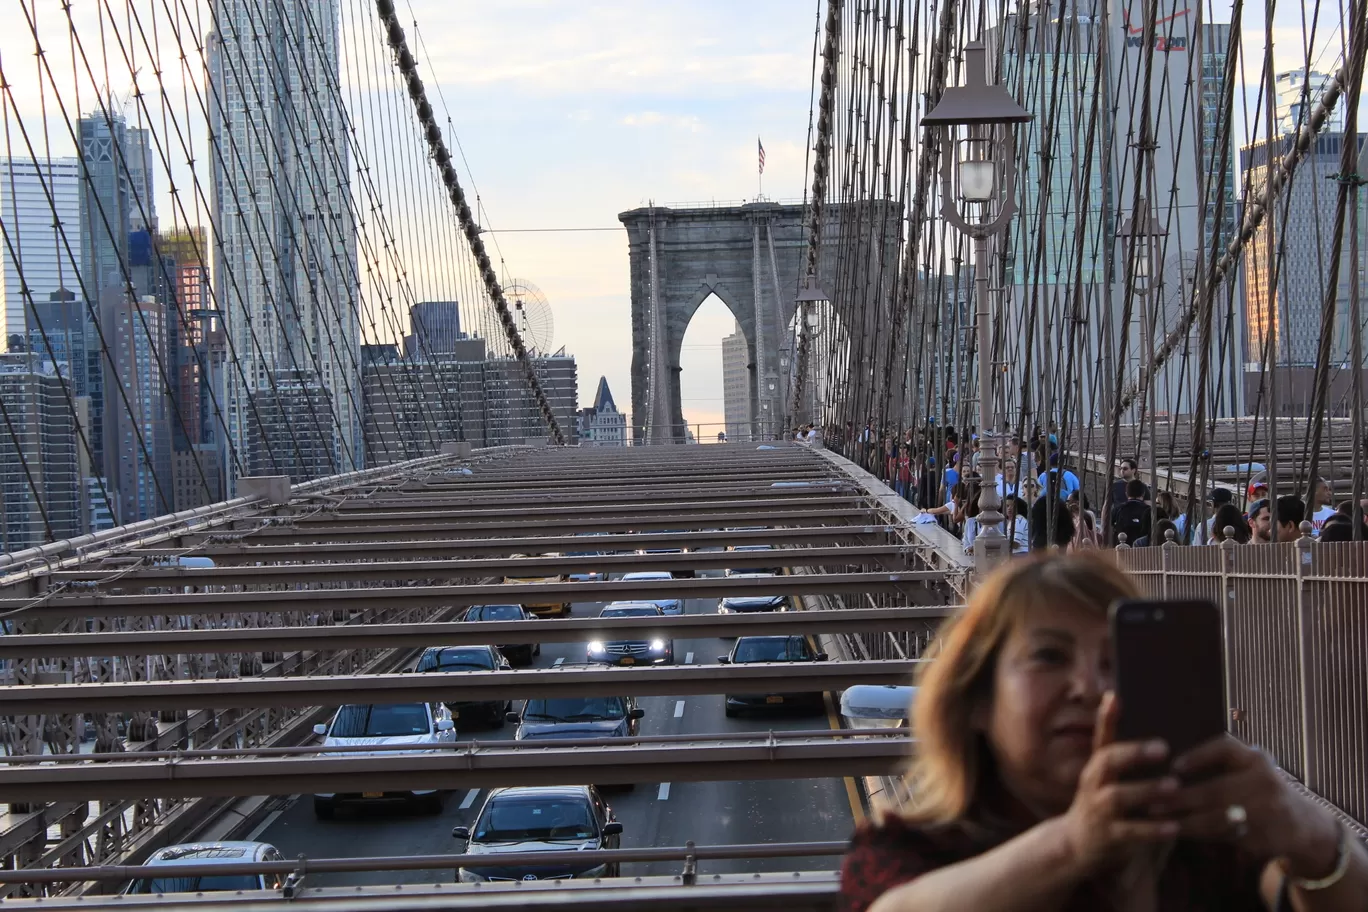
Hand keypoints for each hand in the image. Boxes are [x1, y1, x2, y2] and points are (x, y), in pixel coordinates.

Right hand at [1057, 692, 1180, 875]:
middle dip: (1133, 753)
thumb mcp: (1103, 775)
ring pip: (1119, 796)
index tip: (1116, 697)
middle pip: (1107, 761)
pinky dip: (1153, 829)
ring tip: (1173, 785)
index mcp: (1097, 767)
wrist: (1076, 845)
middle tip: (1163, 748)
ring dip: (1147, 789)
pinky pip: (1132, 832)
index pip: (1100, 736)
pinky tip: (1175, 826)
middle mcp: (1094, 784)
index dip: (1106, 717)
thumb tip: (1124, 704)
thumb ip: (1118, 747)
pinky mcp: (1109, 837)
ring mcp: (1099, 810)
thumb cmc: (1100, 802)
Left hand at [1156, 737, 1340, 876]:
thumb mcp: (1249, 765)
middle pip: (1216, 789)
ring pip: (1217, 818)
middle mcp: (1266, 783)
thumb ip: (1219, 759)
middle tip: (1152, 801)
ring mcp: (1267, 813)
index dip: (1198, 756)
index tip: (1174, 766)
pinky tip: (1178, 832)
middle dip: (1180, 798)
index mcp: (1258, 760)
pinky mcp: (1264, 839)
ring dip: (1185, 820)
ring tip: (1157, 819)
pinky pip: (1224, 836)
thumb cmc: (1261, 787)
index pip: (1226, 749)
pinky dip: (1200, 834)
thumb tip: (1173, 769)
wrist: (1303, 825)